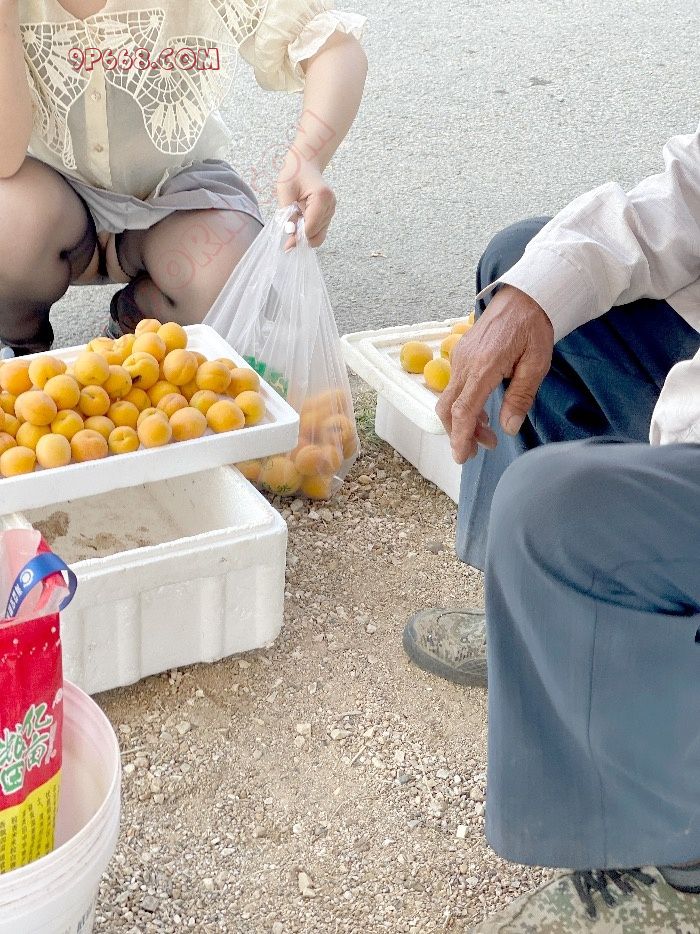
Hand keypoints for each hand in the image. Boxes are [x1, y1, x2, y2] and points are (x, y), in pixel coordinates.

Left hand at [277, 156, 336, 249]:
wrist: (305, 164)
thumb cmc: (293, 174)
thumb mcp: (285, 192)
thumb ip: (287, 214)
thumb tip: (290, 234)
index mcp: (322, 197)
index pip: (311, 227)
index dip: (298, 237)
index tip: (287, 245)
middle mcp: (330, 205)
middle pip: (317, 234)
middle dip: (302, 238)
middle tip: (288, 238)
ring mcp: (332, 210)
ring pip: (319, 235)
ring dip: (305, 234)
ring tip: (295, 221)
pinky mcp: (329, 214)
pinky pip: (319, 230)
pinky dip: (309, 231)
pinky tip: (301, 221)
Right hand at [436, 286, 553, 462]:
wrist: (523, 295)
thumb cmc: (532, 327)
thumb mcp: (536, 364)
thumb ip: (520, 397)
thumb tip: (509, 427)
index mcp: (484, 367)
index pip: (463, 410)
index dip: (461, 437)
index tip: (462, 456)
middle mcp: (465, 363)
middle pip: (447, 408)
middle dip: (458, 434)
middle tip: (476, 451)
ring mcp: (459, 358)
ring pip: (449, 399)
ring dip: (463, 421)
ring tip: (487, 434)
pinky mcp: (460, 354)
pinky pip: (454, 386)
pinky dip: (463, 405)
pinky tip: (483, 412)